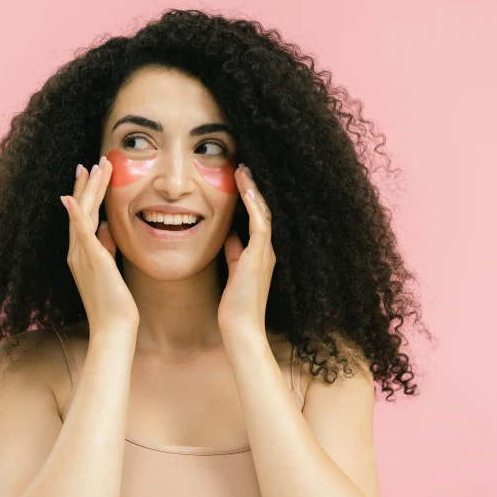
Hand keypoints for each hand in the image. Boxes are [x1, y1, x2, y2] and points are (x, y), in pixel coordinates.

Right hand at [61, 156, 138, 338]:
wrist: (113, 328)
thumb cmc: (115, 303)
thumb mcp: (111, 269)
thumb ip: (106, 247)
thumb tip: (106, 227)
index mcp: (81, 253)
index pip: (83, 217)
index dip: (86, 194)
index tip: (90, 174)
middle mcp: (77, 252)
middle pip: (80, 211)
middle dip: (86, 185)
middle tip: (90, 163)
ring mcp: (82, 256)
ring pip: (82, 215)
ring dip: (88, 189)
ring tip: (95, 167)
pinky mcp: (92, 261)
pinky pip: (81, 234)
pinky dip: (75, 215)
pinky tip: (71, 198)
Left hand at [218, 164, 275, 341]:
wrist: (241, 328)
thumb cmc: (235, 306)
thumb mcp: (232, 272)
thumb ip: (234, 253)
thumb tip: (230, 235)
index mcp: (260, 253)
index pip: (256, 219)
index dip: (249, 199)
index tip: (240, 181)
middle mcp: (266, 250)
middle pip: (263, 211)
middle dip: (253, 189)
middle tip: (243, 168)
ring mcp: (265, 252)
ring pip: (263, 212)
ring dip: (252, 190)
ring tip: (243, 170)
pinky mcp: (259, 255)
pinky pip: (260, 222)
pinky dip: (253, 203)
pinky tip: (245, 187)